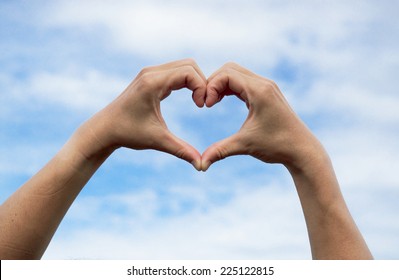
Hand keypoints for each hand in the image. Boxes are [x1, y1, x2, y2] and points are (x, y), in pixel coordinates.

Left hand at [87, 59, 206, 169]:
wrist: (104, 129)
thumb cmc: (128, 133)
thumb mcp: (158, 141)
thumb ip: (182, 150)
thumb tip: (201, 166)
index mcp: (152, 83)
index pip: (189, 73)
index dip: (201, 88)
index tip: (201, 107)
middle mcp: (151, 72)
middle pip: (190, 65)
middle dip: (202, 82)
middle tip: (202, 104)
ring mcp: (150, 72)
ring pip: (184, 66)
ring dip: (195, 81)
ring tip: (198, 102)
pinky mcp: (150, 77)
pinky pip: (176, 71)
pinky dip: (187, 81)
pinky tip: (190, 99)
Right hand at [201, 62, 322, 170]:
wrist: (302, 150)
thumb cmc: (277, 146)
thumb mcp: (245, 145)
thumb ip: (220, 151)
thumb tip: (200, 165)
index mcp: (259, 91)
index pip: (226, 75)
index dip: (211, 87)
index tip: (205, 106)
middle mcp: (264, 84)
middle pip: (229, 69)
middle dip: (213, 83)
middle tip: (206, 102)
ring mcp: (267, 86)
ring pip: (236, 73)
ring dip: (221, 84)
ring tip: (212, 102)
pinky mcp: (267, 92)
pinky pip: (244, 81)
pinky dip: (230, 87)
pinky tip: (222, 100)